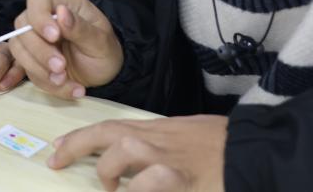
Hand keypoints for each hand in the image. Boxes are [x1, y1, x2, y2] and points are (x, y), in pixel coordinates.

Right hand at [9, 0, 123, 99]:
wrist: (104, 74)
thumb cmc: (105, 50)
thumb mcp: (100, 41)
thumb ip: (81, 27)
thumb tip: (61, 11)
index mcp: (64, 3)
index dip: (39, 17)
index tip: (54, 37)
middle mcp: (45, 18)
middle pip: (22, 26)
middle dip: (40, 51)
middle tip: (61, 67)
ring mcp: (35, 39)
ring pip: (19, 49)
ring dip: (39, 70)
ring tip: (64, 80)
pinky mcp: (32, 60)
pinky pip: (27, 71)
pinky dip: (46, 84)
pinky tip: (70, 89)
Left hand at [48, 115, 227, 191]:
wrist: (256, 149)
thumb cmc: (224, 146)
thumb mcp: (187, 137)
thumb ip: (162, 146)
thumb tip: (139, 165)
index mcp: (159, 131)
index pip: (111, 127)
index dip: (81, 137)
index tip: (59, 146)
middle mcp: (159, 139)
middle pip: (108, 132)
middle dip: (77, 144)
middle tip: (56, 160)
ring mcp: (170, 158)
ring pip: (124, 148)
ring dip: (109, 167)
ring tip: (110, 187)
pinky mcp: (184, 178)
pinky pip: (151, 182)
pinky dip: (138, 190)